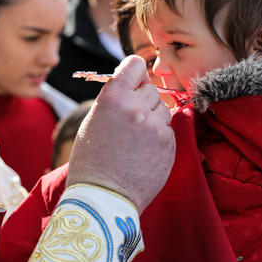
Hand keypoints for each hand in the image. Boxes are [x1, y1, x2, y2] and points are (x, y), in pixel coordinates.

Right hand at [66, 55, 174, 210]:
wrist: (103, 196)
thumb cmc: (92, 160)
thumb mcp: (94, 120)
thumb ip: (115, 98)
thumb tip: (135, 83)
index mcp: (113, 97)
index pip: (135, 64)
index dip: (135, 74)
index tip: (134, 83)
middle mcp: (136, 107)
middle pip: (151, 89)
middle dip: (143, 101)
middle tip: (129, 123)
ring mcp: (155, 125)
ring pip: (163, 109)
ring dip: (153, 119)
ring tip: (135, 141)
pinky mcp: (168, 143)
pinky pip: (168, 130)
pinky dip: (159, 138)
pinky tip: (143, 153)